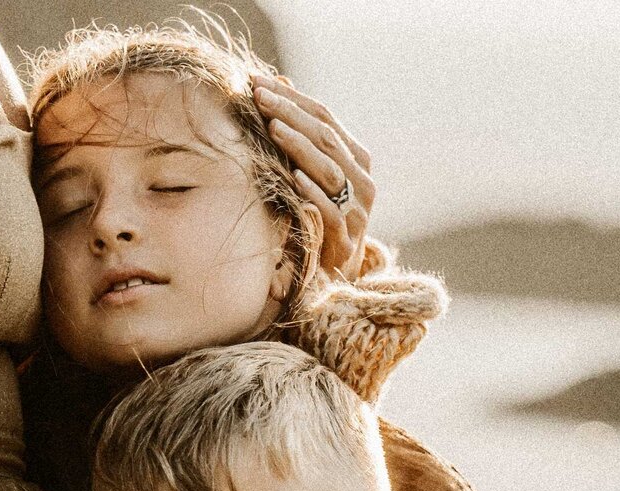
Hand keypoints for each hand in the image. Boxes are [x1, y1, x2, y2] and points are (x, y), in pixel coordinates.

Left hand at [252, 73, 375, 279]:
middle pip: (327, 138)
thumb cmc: (315, 219)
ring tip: (273, 127)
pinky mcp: (347, 241)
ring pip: (331, 170)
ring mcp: (359, 212)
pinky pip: (332, 212)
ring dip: (301, 146)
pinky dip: (314, 192)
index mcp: (356, 160)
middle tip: (258, 96)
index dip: (292, 98)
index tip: (256, 82)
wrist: (331, 278)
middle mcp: (363, 181)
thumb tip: (280, 82)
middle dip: (291, 113)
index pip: (325, 118)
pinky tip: (293, 176)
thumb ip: (300, 135)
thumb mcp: (310, 175)